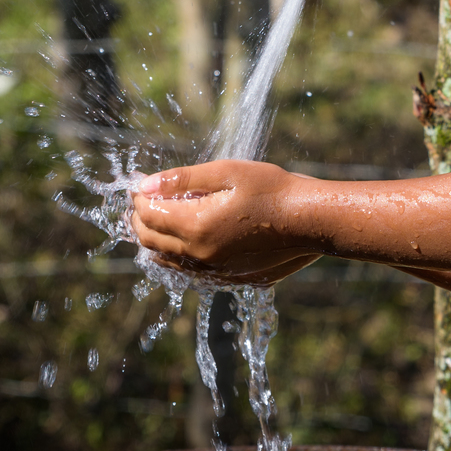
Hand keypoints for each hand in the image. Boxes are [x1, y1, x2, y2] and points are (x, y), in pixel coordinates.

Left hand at [130, 160, 320, 279]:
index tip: (139, 186)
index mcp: (196, 225)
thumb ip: (183, 179)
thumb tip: (145, 185)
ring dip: (155, 239)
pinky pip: (189, 271)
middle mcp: (199, 254)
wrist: (311, 221)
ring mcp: (213, 270)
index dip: (139, 198)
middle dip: (140, 220)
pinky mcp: (228, 278)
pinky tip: (184, 242)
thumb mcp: (228, 172)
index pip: (148, 214)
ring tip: (157, 220)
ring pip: (167, 260)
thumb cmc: (273, 189)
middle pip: (151, 240)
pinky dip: (176, 256)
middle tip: (142, 202)